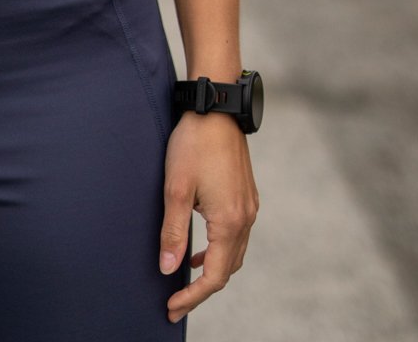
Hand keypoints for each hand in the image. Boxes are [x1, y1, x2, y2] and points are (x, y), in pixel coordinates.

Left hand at [159, 111, 258, 322]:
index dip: (193, 296)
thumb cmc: (193, 144)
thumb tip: (168, 269)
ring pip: (234, 253)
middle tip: (176, 301)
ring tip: (187, 279)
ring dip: (212, 269)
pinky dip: (220, 249)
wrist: (216, 108)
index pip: (214, 276)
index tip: (172, 308)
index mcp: (229, 222)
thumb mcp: (175, 189)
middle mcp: (245, 218)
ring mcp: (249, 206)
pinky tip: (202, 247)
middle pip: (227, 269)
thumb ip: (173, 232)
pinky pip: (237, 235)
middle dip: (202, 288)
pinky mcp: (247, 195)